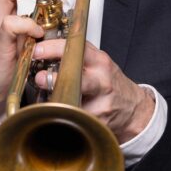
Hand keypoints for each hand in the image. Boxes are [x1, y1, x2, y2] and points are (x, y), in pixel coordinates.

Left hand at [32, 40, 154, 142]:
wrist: (133, 107)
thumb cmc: (110, 82)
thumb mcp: (99, 62)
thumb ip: (78, 55)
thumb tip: (45, 49)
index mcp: (100, 62)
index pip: (75, 50)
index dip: (53, 49)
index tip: (38, 52)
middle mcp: (101, 80)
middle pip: (75, 78)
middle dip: (53, 79)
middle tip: (39, 78)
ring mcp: (101, 102)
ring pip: (73, 102)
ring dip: (56, 101)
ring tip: (48, 99)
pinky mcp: (98, 120)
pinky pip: (76, 117)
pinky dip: (65, 115)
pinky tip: (62, 112)